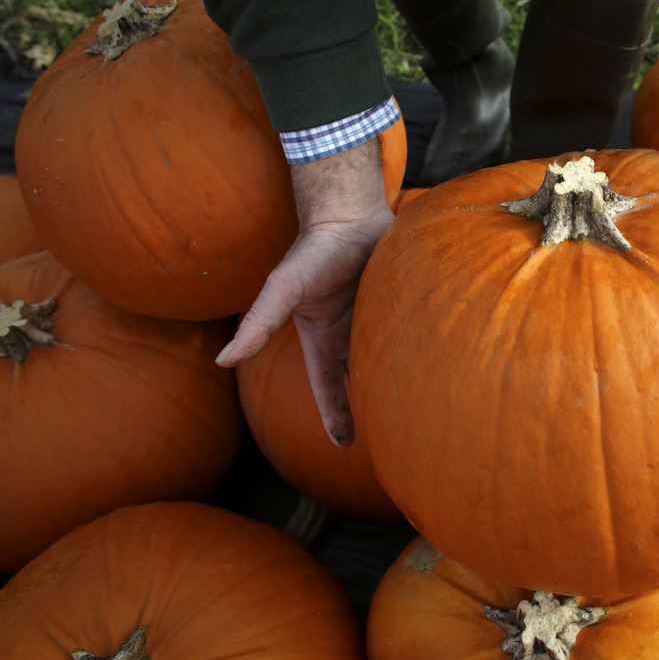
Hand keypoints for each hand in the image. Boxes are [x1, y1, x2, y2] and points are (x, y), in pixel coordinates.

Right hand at [215, 137, 395, 446]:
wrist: (350, 214)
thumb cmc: (313, 250)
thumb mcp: (282, 290)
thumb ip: (257, 324)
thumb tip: (223, 359)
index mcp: (321, 338)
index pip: (327, 387)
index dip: (334, 415)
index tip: (343, 445)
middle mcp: (348, 333)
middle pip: (359, 380)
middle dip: (367, 406)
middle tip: (389, 438)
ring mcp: (374, 319)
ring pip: (385, 359)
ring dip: (395, 381)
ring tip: (414, 410)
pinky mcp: (398, 304)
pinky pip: (408, 334)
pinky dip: (416, 351)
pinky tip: (435, 365)